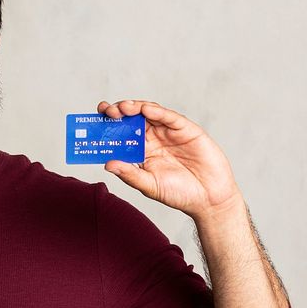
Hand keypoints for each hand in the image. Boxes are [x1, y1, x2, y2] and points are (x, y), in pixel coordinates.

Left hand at [97, 100, 242, 218]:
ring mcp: (170, 133)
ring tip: (122, 108)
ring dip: (135, 108)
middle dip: (119, 112)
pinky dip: (158, 112)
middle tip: (107, 111)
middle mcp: (154, 139)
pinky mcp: (187, 130)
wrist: (209, 199)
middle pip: (133, 119)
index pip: (122, 133)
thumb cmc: (179, 194)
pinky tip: (146, 110)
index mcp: (143, 151)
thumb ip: (130, 174)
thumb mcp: (150, 186)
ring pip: (150, 113)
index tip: (97, 117)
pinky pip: (170, 118)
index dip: (110, 124)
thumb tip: (107, 164)